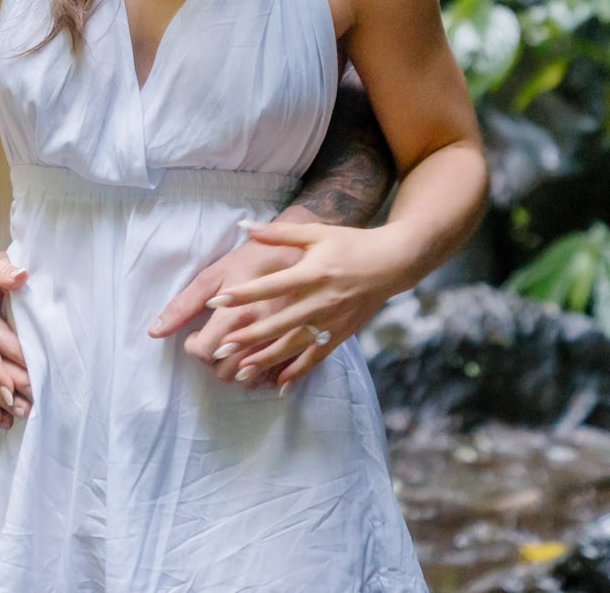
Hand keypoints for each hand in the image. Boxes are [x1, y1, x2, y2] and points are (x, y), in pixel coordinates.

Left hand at [146, 235, 304, 389]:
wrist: (296, 247)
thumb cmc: (250, 259)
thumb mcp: (212, 275)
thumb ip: (183, 305)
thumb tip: (155, 332)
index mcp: (237, 314)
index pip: (205, 352)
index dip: (193, 346)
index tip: (196, 334)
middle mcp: (261, 332)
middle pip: (227, 372)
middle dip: (213, 362)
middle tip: (213, 341)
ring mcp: (284, 341)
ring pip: (251, 379)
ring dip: (236, 370)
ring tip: (232, 349)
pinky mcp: (301, 344)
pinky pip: (278, 376)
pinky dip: (263, 374)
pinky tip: (256, 358)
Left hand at [205, 220, 410, 388]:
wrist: (393, 263)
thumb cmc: (351, 243)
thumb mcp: (316, 233)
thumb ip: (279, 232)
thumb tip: (244, 225)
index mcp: (313, 273)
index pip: (271, 287)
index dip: (243, 295)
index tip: (217, 302)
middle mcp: (322, 300)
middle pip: (279, 323)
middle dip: (248, 337)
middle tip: (220, 348)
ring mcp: (332, 320)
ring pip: (295, 345)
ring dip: (267, 359)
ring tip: (241, 370)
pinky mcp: (342, 333)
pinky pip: (317, 356)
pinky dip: (298, 371)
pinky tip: (279, 383)